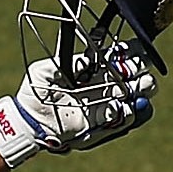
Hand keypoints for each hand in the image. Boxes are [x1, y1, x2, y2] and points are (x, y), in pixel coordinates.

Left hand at [0, 47, 156, 164]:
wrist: (31, 122)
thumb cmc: (35, 92)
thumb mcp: (46, 70)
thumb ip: (69, 60)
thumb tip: (92, 55)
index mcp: (92, 66)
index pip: (119, 53)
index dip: (131, 50)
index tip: (132, 49)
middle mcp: (104, 82)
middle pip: (136, 71)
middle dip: (140, 67)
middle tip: (132, 70)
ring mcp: (106, 101)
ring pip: (138, 91)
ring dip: (141, 88)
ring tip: (133, 88)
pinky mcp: (103, 121)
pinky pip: (125, 116)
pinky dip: (130, 112)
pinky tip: (124, 106)